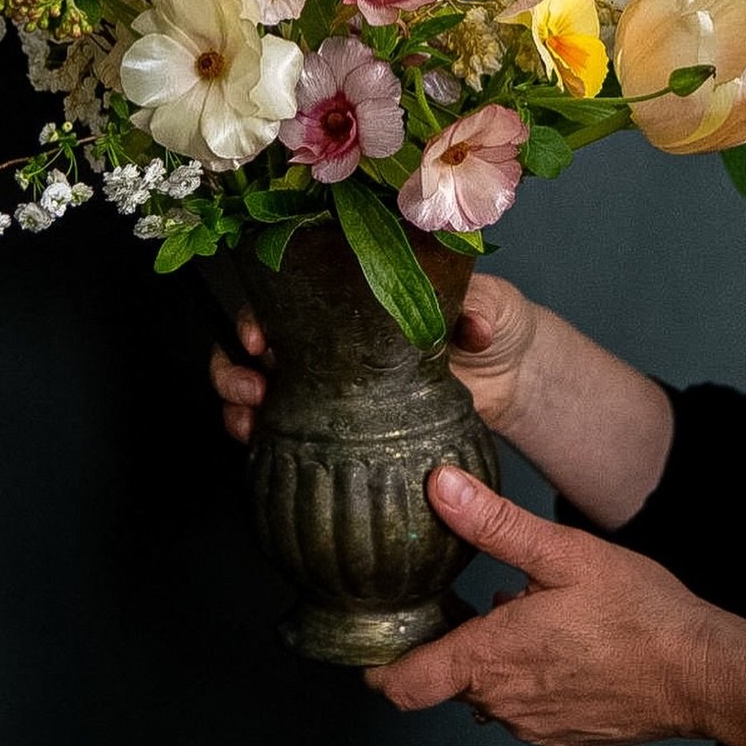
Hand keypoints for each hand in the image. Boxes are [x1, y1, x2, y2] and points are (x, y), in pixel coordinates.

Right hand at [209, 272, 537, 442]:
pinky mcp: (342, 428)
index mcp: (351, 299)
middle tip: (250, 386)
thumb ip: (475, 310)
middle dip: (233, 367)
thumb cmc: (490, 320)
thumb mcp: (487, 305)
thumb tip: (470, 329)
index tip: (259, 338)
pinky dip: (261, 441)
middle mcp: (330, 340)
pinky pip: (287, 435)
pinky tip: (259, 448)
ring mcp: (331, 386)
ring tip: (249, 422)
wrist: (512, 376)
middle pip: (255, 346)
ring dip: (239, 406)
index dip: (256, 316)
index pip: (284, 297)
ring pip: (259, 391)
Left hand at [365, 465, 713, 745]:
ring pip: (488, 689)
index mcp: (492, 658)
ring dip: (494, 653)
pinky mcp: (564, 735)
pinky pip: (524, 704)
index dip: (379, 663)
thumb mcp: (563, 552)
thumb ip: (494, 523)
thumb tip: (441, 487)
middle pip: (447, 677)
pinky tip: (560, 637)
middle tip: (472, 591)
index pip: (404, 684)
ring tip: (527, 607)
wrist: (702, 672)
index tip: (374, 635)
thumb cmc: (638, 612)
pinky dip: (528, 673)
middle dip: (454, 638)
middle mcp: (505, 702)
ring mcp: (535, 726)